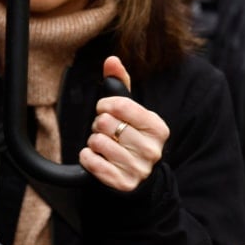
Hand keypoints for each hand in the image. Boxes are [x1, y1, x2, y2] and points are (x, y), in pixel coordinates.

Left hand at [79, 56, 169, 190]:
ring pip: (97, 142)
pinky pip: (91, 162)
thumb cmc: (129, 137)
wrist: (135, 176)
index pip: (119, 105)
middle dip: (99, 126)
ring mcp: (139, 169)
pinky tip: (97, 159)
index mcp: (157, 127)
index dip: (104, 105)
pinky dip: (87, 158)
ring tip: (104, 146)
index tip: (105, 110)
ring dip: (93, 142)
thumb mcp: (129, 111)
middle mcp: (152, 149)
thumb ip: (119, 83)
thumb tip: (112, 60)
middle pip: (105, 123)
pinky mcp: (123, 184)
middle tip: (107, 133)